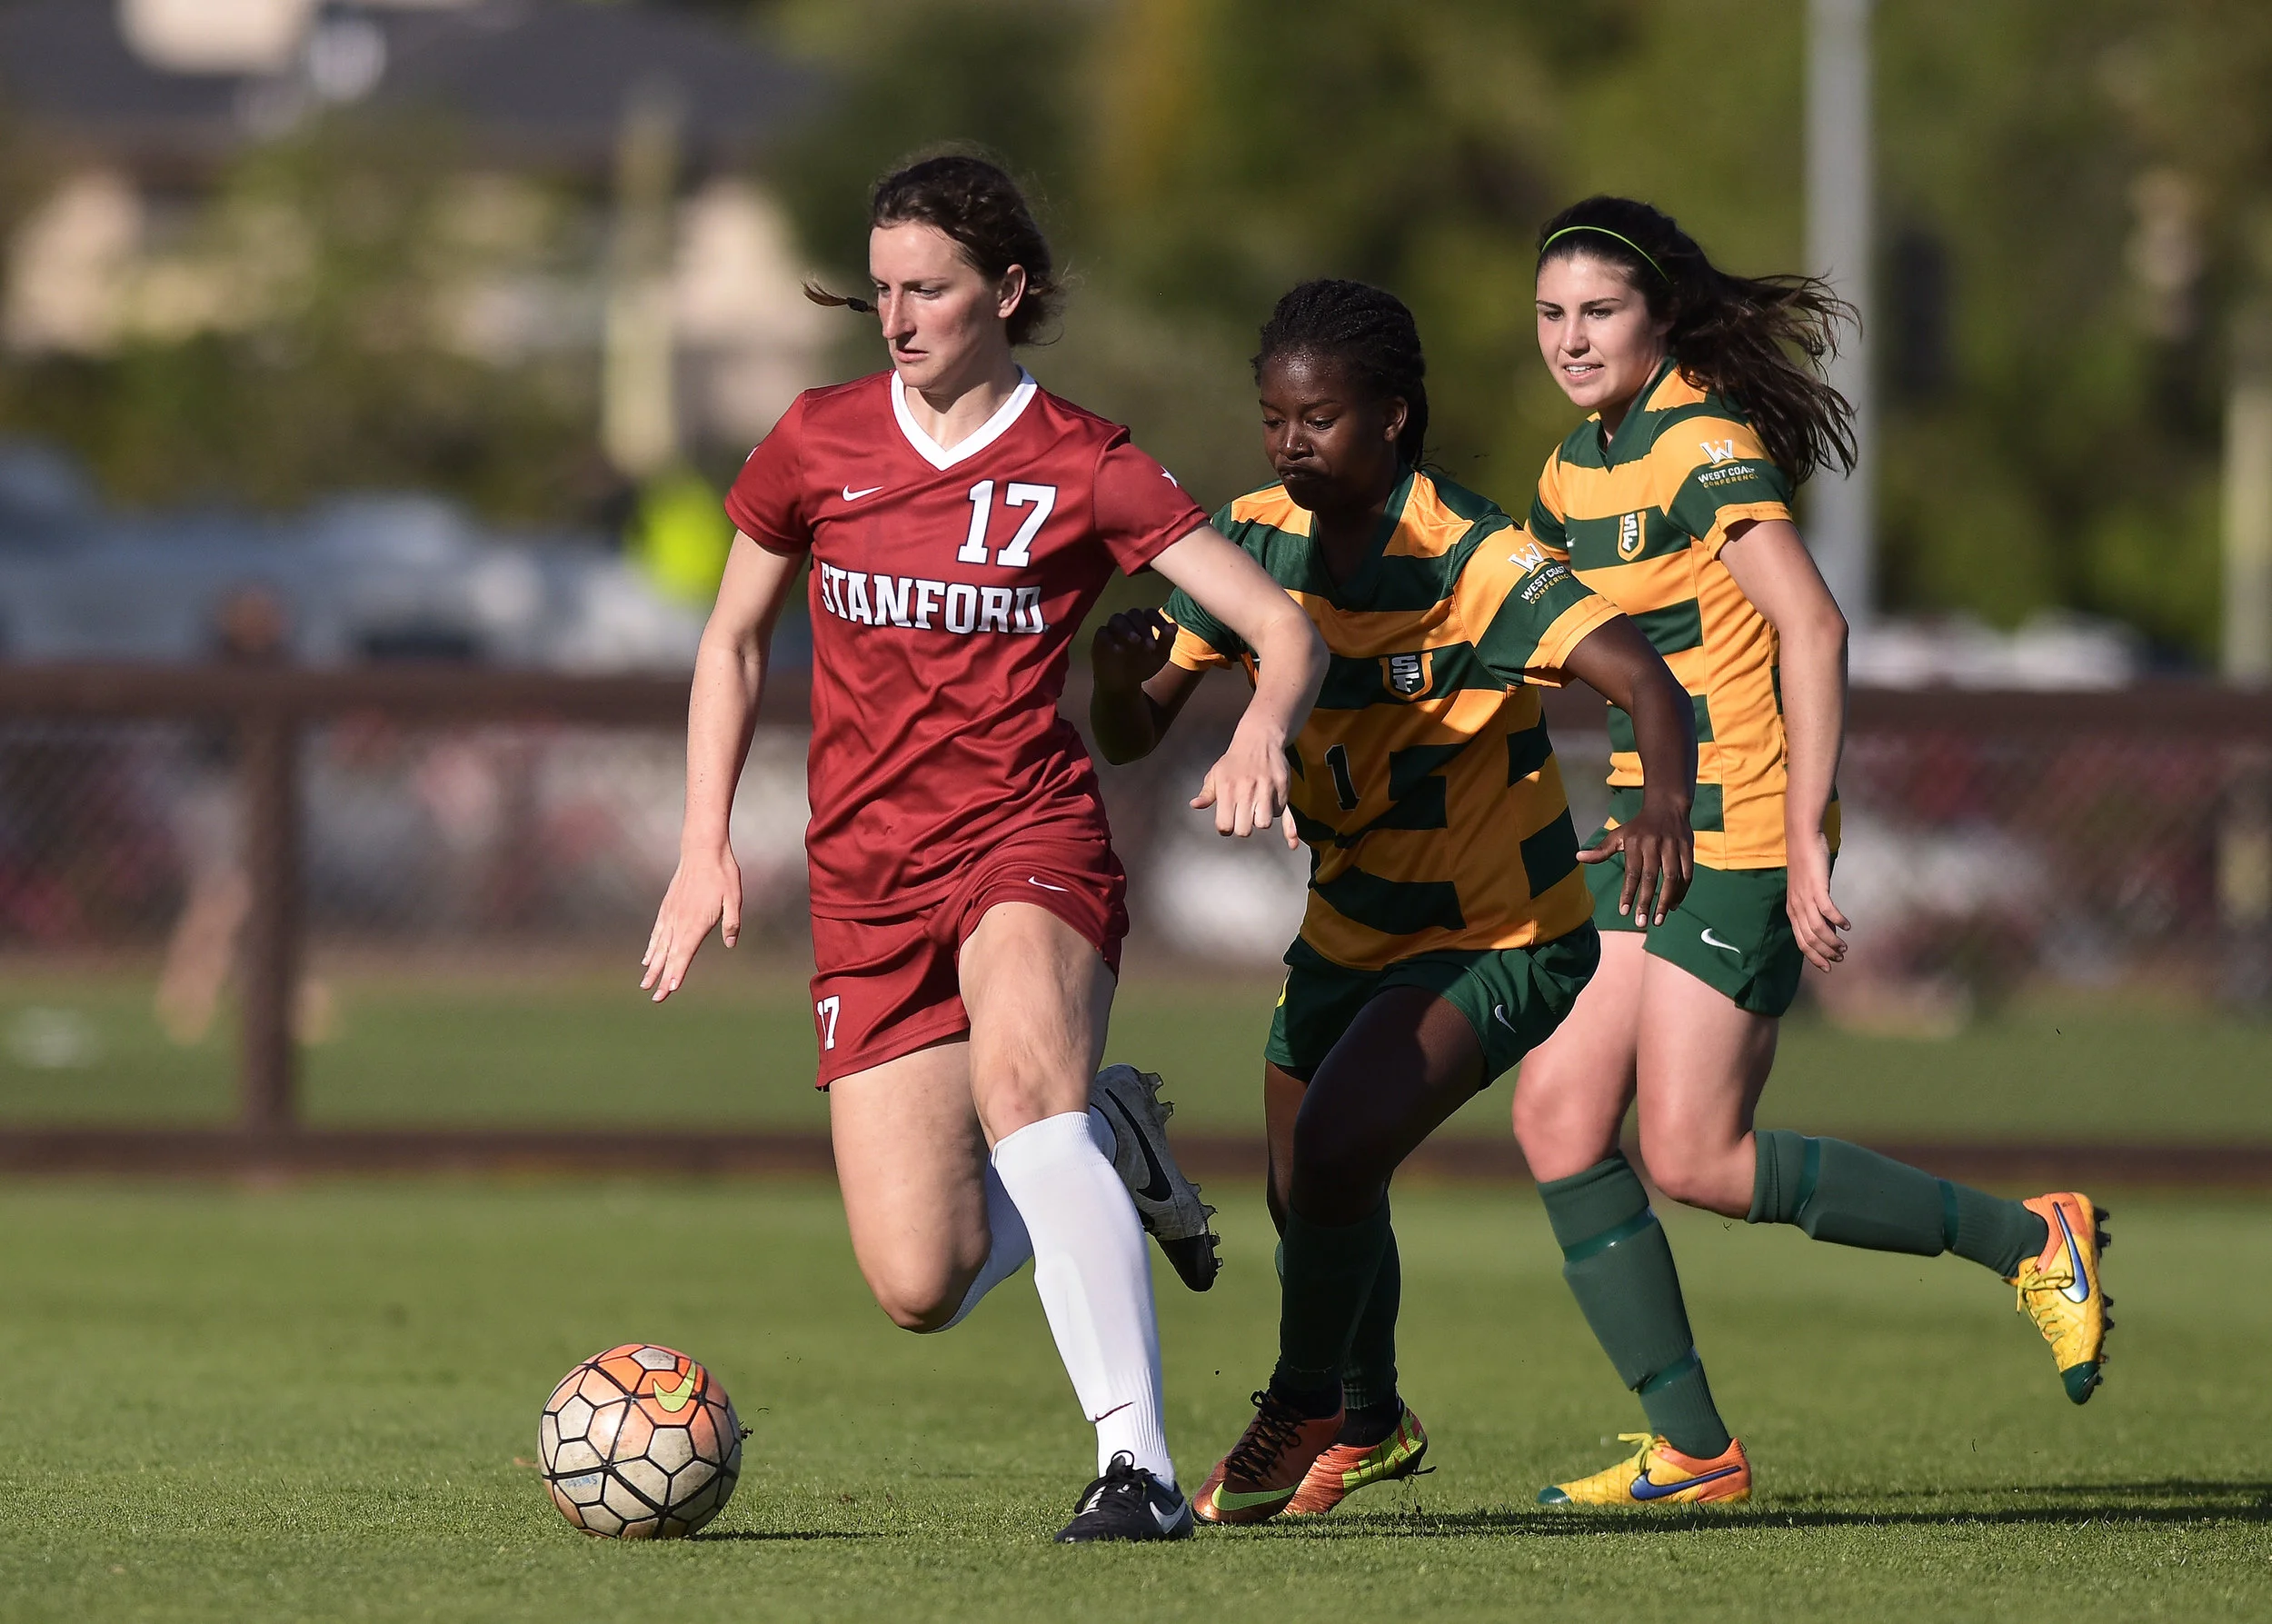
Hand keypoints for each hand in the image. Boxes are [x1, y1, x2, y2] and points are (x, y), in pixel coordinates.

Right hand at [641, 841, 741, 1001]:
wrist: (702, 849)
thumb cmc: (723, 874)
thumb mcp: (735, 898)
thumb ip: (732, 923)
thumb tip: (730, 943)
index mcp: (697, 922)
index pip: (685, 954)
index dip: (677, 972)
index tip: (670, 989)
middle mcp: (680, 921)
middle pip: (669, 955)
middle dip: (662, 978)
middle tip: (656, 998)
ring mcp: (671, 914)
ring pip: (659, 946)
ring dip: (653, 967)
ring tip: (645, 984)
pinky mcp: (667, 906)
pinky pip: (657, 932)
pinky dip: (651, 947)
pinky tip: (647, 958)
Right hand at [1091, 607, 1173, 692]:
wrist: (1123, 684)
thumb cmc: (1143, 666)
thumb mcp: (1159, 657)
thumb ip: (1167, 641)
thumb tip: (1174, 626)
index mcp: (1143, 623)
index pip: (1150, 613)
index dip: (1159, 620)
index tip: (1166, 632)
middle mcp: (1127, 622)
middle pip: (1134, 614)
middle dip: (1144, 628)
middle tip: (1150, 646)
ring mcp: (1112, 629)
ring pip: (1117, 619)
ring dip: (1127, 628)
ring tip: (1135, 641)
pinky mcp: (1100, 639)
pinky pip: (1103, 632)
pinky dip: (1110, 639)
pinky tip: (1119, 650)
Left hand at [1190, 714, 1299, 848]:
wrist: (1259, 739)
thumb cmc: (1234, 761)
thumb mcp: (1215, 774)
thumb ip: (1206, 793)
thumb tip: (1195, 805)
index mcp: (1227, 790)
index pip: (1225, 826)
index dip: (1225, 827)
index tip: (1227, 821)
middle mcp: (1247, 791)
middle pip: (1245, 830)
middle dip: (1243, 827)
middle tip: (1242, 817)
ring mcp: (1266, 790)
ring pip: (1264, 823)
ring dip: (1260, 821)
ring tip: (1257, 810)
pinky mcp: (1282, 789)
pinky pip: (1284, 813)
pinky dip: (1286, 825)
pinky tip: (1291, 841)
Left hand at [1578, 798, 1692, 925]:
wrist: (1667, 806)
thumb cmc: (1639, 827)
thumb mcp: (1619, 835)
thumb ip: (1601, 850)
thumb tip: (1577, 857)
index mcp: (1636, 843)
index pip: (1632, 872)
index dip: (1628, 892)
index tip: (1624, 912)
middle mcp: (1654, 845)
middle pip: (1651, 877)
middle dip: (1646, 901)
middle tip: (1641, 923)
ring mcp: (1673, 847)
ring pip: (1672, 877)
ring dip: (1666, 900)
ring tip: (1658, 920)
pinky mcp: (1688, 849)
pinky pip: (1687, 874)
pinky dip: (1681, 891)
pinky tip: (1673, 906)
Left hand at [1786, 829, 1849, 970]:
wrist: (1802, 840)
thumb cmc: (1806, 865)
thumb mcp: (1807, 892)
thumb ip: (1815, 910)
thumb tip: (1829, 928)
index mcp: (1793, 910)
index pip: (1801, 941)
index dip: (1814, 956)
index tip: (1827, 966)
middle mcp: (1796, 907)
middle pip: (1808, 940)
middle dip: (1824, 953)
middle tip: (1839, 958)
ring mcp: (1805, 898)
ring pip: (1817, 930)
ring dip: (1832, 941)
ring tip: (1844, 946)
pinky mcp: (1816, 888)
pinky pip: (1827, 911)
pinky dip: (1838, 921)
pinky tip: (1847, 926)